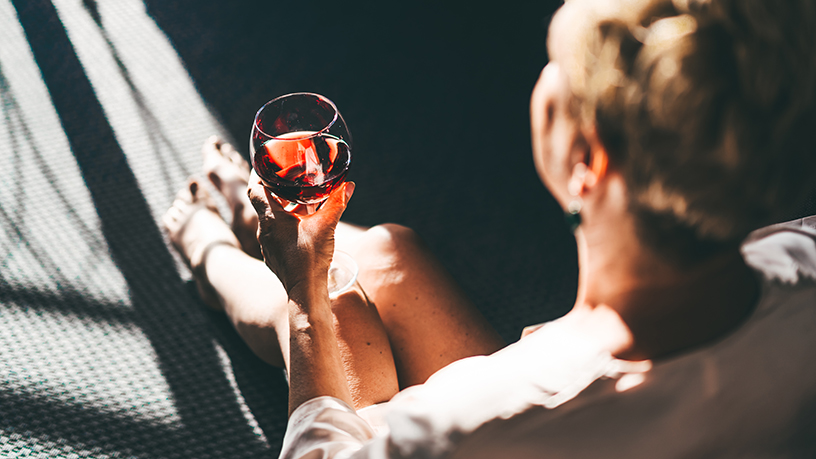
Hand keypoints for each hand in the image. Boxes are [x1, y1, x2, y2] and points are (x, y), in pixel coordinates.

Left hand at [247, 169, 354, 296]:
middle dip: (275, 191)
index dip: (257, 174)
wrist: (305, 292)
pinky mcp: (275, 259)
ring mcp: (268, 246)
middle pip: (263, 204)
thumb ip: (337, 203)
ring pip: (271, 221)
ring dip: (282, 210)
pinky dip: (286, 227)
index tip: (266, 166)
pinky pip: (277, 236)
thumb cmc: (311, 258)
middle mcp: (265, 231)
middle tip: (289, 181)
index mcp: (271, 219)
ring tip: (301, 203)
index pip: (254, 189)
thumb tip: (349, 186)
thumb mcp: (326, 225)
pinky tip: (303, 228)